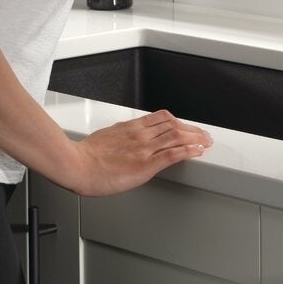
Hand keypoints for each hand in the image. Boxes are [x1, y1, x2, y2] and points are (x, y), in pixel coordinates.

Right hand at [70, 109, 213, 196]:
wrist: (76, 165)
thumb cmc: (85, 155)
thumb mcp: (107, 136)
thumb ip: (122, 136)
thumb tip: (127, 140)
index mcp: (131, 127)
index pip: (162, 118)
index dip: (178, 121)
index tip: (186, 126)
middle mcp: (141, 135)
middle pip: (173, 125)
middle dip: (192, 129)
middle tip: (203, 135)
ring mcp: (144, 149)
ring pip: (177, 136)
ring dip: (195, 138)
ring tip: (205, 142)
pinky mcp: (145, 164)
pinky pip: (173, 154)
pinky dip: (188, 151)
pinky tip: (197, 151)